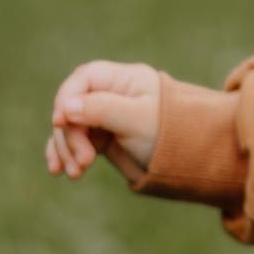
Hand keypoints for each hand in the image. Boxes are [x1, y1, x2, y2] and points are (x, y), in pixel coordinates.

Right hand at [47, 60, 160, 182]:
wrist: (194, 161)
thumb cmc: (172, 135)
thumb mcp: (138, 120)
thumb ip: (102, 109)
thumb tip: (66, 107)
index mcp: (126, 79)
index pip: (85, 79)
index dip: (66, 98)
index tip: (61, 122)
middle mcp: (114, 94)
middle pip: (74, 105)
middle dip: (71, 134)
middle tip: (85, 162)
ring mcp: (107, 115)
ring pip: (72, 125)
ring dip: (67, 148)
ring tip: (75, 174)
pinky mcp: (104, 137)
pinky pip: (76, 140)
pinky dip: (66, 153)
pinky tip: (58, 170)